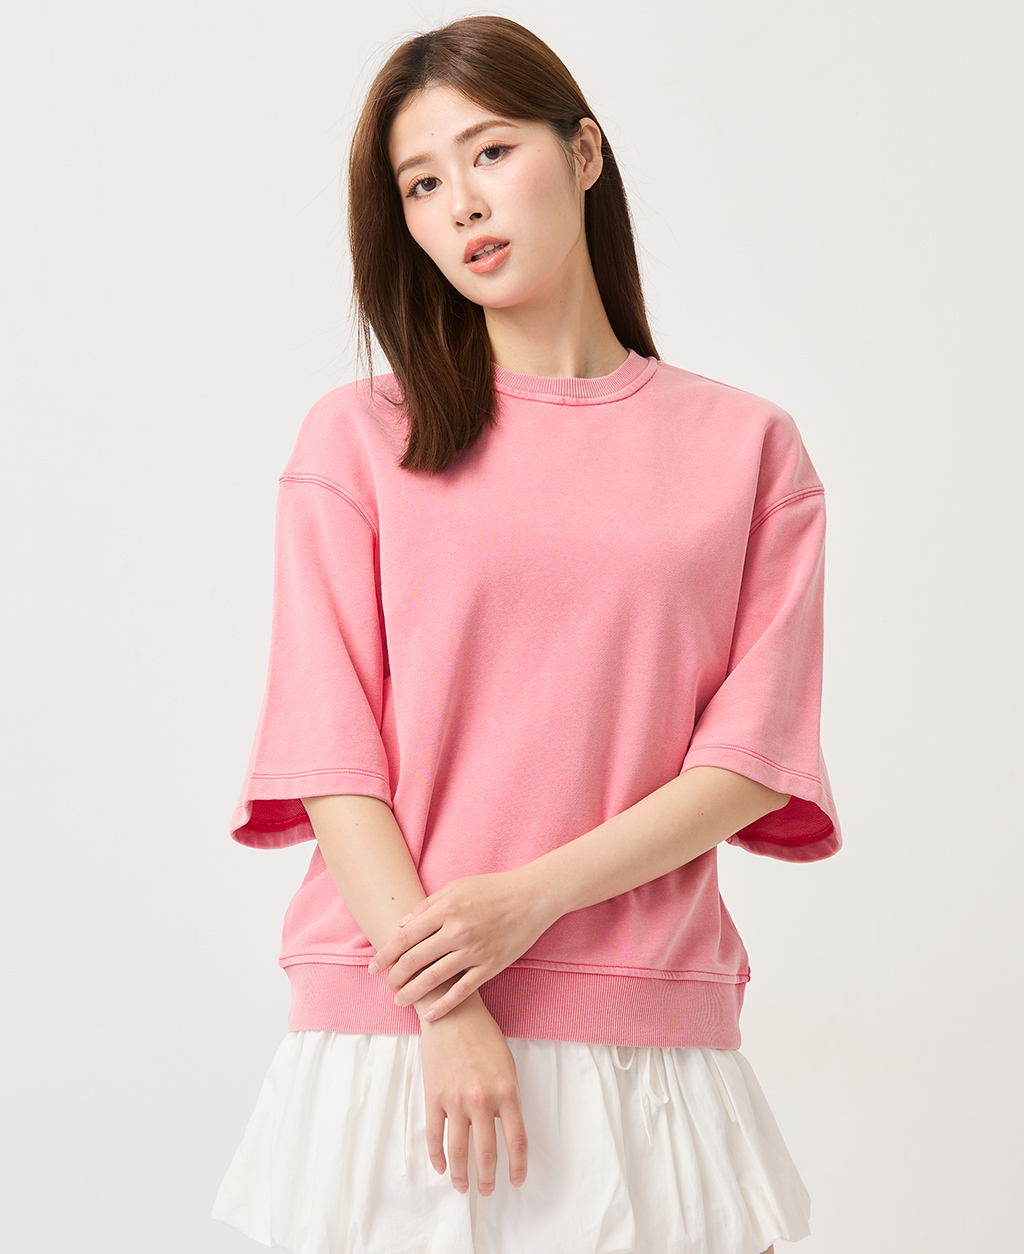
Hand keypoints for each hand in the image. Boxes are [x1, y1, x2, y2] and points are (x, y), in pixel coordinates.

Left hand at [366, 868, 558, 1021]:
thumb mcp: (457, 887)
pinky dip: (443, 1005)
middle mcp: (456, 932)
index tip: (372, 967)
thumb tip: (402, 925)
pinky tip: (429, 1015)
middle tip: (386, 985)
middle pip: (414, 961)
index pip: (405, 938)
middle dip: (394, 977)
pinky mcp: (490, 966)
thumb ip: (428, 905)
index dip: (385, 955)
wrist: (532, 898)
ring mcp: (474, 951)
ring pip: (434, 979)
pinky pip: (462, 991)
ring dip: (412, 993)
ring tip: (399, 1000)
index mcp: (445, 910)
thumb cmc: (493, 889)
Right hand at [419, 1000, 528, 1194]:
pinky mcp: (434, 1096)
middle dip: (487, 1178)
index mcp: (507, 1092)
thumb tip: (502, 1130)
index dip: (518, 1166)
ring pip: (458, 1150)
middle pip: (487, 1153)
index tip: (516, 1180)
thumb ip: (507, 1098)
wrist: (453, 1012)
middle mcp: (482, 1100)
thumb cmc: (483, 1035)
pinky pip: (435, 1135)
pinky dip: (437, 1156)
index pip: (517, 1141)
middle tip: (486, 1190)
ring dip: (461, 1175)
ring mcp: (456, 1100)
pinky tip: (441, 1167)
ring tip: (463, 1187)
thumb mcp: (506, 1065)